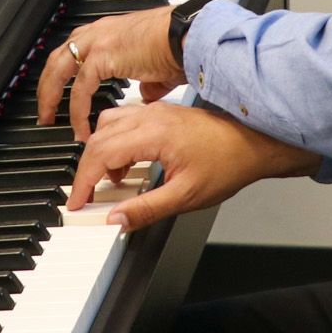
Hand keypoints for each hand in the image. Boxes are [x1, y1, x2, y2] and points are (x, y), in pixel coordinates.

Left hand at [36, 7, 183, 140]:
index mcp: (107, 33)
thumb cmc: (179, 48)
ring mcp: (97, 42)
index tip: (57, 94)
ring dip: (50, 98)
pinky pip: (80, 89)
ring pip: (59, 70)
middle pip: (57, 59)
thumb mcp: (156, 69)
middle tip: (43, 111)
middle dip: (46, 86)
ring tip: (49, 121)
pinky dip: (78, 111)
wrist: (188, 37)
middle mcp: (97, 33)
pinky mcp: (103, 57)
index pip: (73, 52)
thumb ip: (146, 83)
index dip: (62, 74)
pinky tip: (81, 128)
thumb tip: (146, 95)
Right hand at [71, 102, 320, 230]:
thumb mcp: (185, 197)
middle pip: (98, 137)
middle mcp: (150, 117)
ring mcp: (156, 113)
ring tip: (111, 181)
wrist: (254, 144)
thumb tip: (116, 219)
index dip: (83, 181)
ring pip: (108, 124)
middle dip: (86, 168)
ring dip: (100, 152)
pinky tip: (128, 164)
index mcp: (153, 134)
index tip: (77, 201)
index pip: (101, 154)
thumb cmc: (227, 165)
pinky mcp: (162, 114)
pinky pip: (124, 122)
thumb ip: (145, 209)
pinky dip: (115, 143)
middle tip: (85, 195)